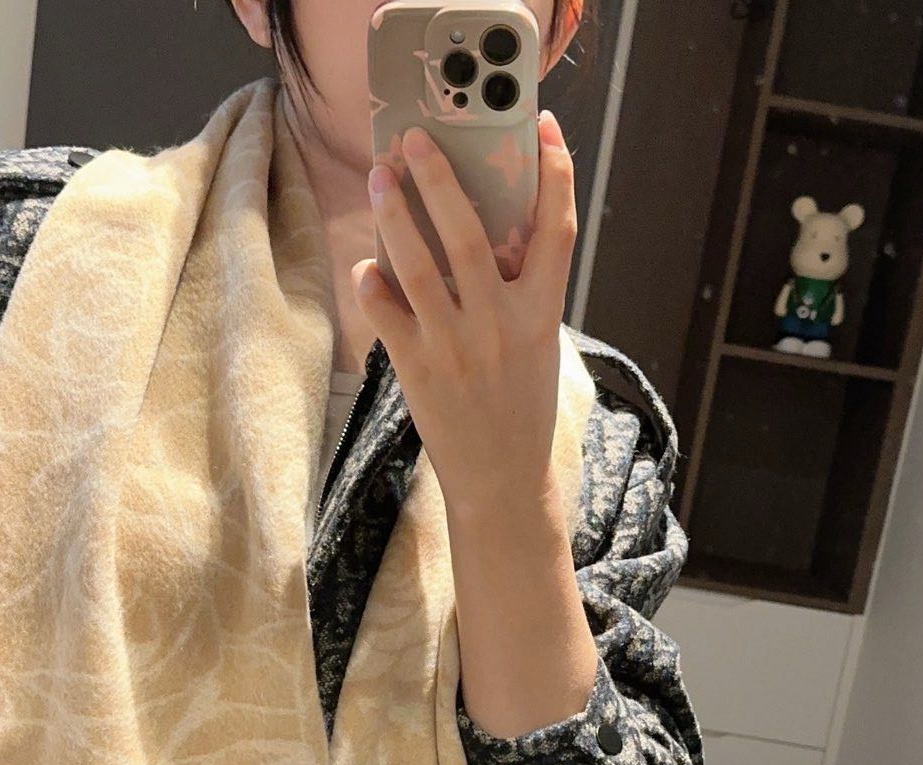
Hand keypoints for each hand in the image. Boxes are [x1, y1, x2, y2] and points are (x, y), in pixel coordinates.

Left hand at [353, 109, 577, 527]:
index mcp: (541, 313)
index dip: (554, 171)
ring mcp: (456, 347)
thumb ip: (516, 290)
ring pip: (418, 266)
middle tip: (415, 138)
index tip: (542, 125)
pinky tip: (366, 266)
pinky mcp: (418, 371)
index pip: (556, 227)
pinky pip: (386, 314)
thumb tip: (479, 229)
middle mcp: (500, 324)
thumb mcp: (536, 344)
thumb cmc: (519, 407)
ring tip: (381, 177)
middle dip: (440, 179)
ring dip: (395, 215)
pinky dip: (372, 284)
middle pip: (470, 234)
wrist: (501, 481)